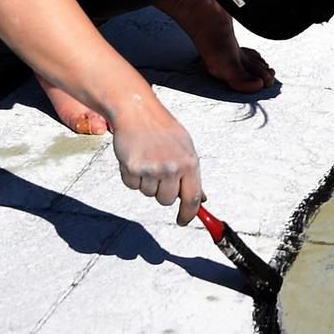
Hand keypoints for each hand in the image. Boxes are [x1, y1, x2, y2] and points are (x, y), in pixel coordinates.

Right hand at [111, 105, 203, 223]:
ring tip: (147, 159)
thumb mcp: (185, 148)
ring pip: (149, 194)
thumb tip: (201, 199)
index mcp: (190, 162)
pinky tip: (135, 158)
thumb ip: (192, 175)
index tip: (183, 220)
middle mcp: (172, 167)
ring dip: (147, 182)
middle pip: (167, 200)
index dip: (188, 214)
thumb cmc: (162, 128)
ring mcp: (152, 169)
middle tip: (159, 170)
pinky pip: (132, 186)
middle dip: (162, 191)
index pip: (192, 198)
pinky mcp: (133, 169)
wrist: (137, 112)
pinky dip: (132, 176)